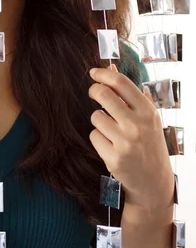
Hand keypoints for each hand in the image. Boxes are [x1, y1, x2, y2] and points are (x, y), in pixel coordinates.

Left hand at [88, 64, 174, 211]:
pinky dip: (98, 138)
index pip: (121, 83)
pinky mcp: (113, 158)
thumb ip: (129, 92)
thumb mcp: (146, 116)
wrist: (153, 180)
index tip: (94, 73)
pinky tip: (110, 144)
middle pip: (103, 95)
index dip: (103, 74)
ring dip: (99, 120)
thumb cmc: (148, 142)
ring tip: (111, 129)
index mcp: (147, 112)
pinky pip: (93, 136)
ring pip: (95, 116)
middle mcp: (137, 125)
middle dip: (94, 90)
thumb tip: (111, 67)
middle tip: (94, 92)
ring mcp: (125, 142)